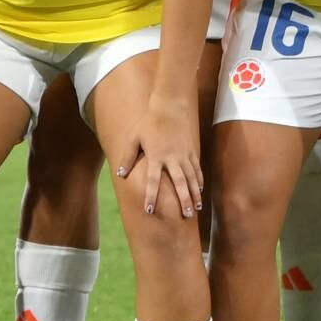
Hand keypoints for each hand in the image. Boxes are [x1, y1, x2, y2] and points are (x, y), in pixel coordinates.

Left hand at [112, 94, 201, 217]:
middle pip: (179, 183)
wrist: (171, 105)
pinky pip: (197, 169)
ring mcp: (185, 155)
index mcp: (156, 156)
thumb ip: (128, 156)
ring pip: (191, 178)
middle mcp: (172, 158)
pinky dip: (199, 181)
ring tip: (196, 209)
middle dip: (183, 200)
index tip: (149, 210)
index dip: (151, 196)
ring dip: (194, 194)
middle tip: (187, 216)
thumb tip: (120, 174)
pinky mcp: (192, 151)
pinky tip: (200, 190)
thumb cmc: (150, 121)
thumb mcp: (135, 137)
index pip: (153, 181)